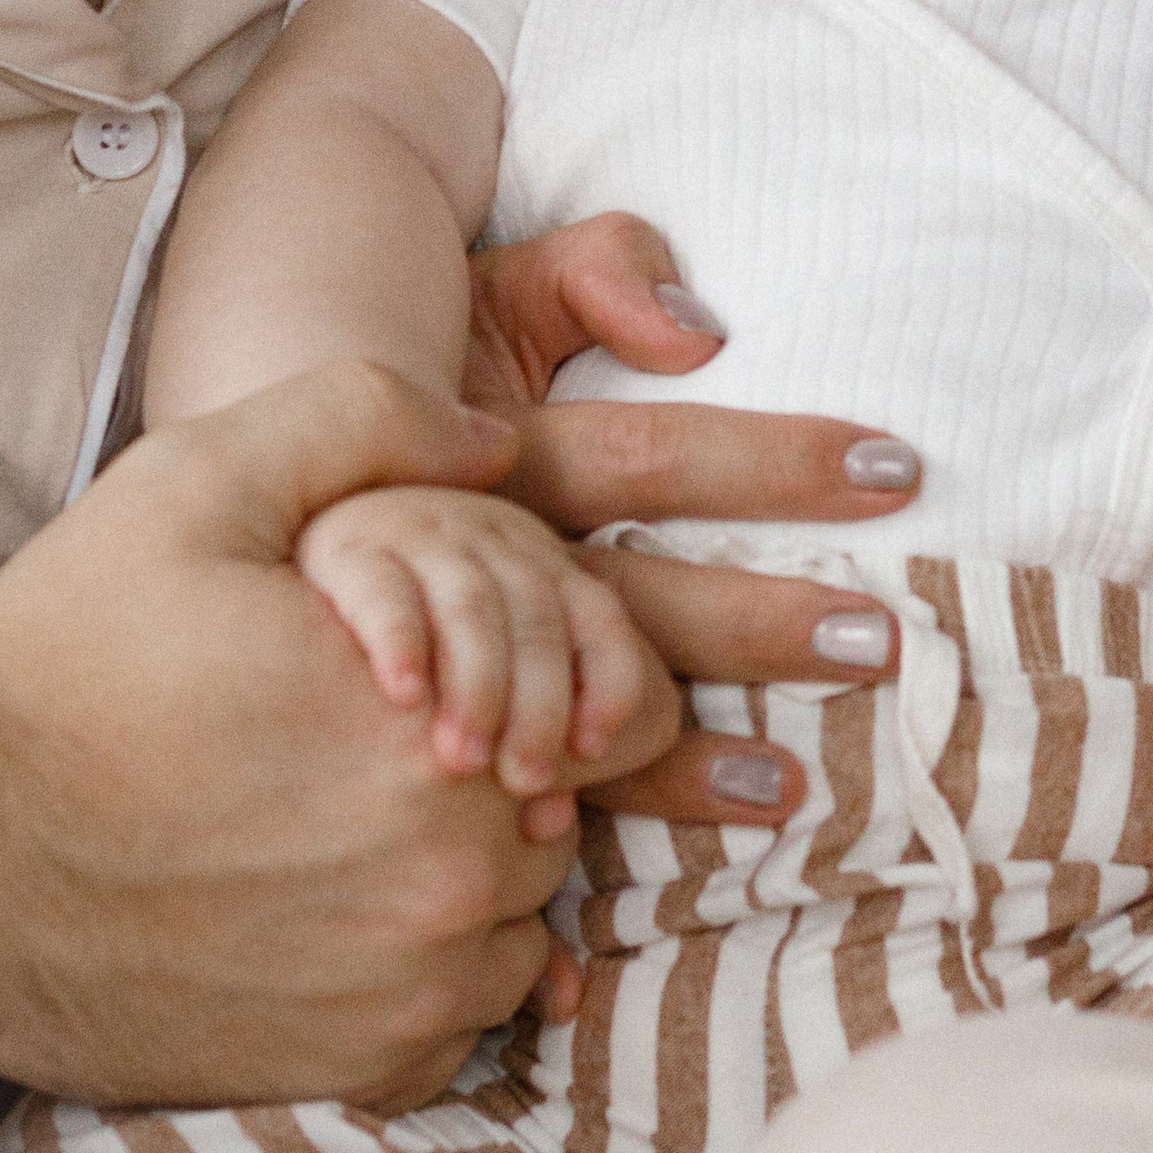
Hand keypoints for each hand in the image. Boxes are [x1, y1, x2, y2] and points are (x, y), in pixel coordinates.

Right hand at [0, 365, 688, 1114]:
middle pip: (554, 816)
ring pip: (518, 928)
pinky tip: (336, 921)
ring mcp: (403, 991)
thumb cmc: (64, 671)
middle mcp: (443, 875)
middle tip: (371, 751)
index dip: (517, 679)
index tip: (422, 679)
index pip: (580, 702)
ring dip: (466, 884)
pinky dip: (424, 985)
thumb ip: (365, 420)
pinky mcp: (351, 1072)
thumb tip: (495, 436)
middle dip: (492, 777)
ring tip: (349, 833)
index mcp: (434, 729)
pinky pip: (458, 1033)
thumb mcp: (196, 484)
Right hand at [297, 481, 651, 794]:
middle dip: (540, 707)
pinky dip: (403, 642)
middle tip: (524, 782)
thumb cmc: (402, 653)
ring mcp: (419, 536)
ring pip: (473, 606)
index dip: (611, 682)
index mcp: (534, 564)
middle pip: (539, 620)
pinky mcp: (344, 550)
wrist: (286, 573)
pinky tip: (403, 696)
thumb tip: (546, 824)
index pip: (600, 618)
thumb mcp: (486, 673)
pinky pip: (386, 591)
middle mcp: (488, 540)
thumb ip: (523, 734)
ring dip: (478, 685)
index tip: (591, 751)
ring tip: (464, 761)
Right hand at [464, 211, 920, 827]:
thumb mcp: (492, 292)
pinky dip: (558, 853)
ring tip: (792, 788)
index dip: (775, 460)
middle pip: (636, 604)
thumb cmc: (413, 379)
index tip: (895, 468)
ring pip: (570, 719)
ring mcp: (440, 659)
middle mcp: (477, 564)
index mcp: (505, 456)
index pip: (658, 454)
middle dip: (760, 626)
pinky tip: (620, 882)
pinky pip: (498, 801)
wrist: (257, 488)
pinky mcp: (407, 740)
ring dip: (679, 762)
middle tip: (882, 640)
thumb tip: (699, 334)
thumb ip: (594, 271)